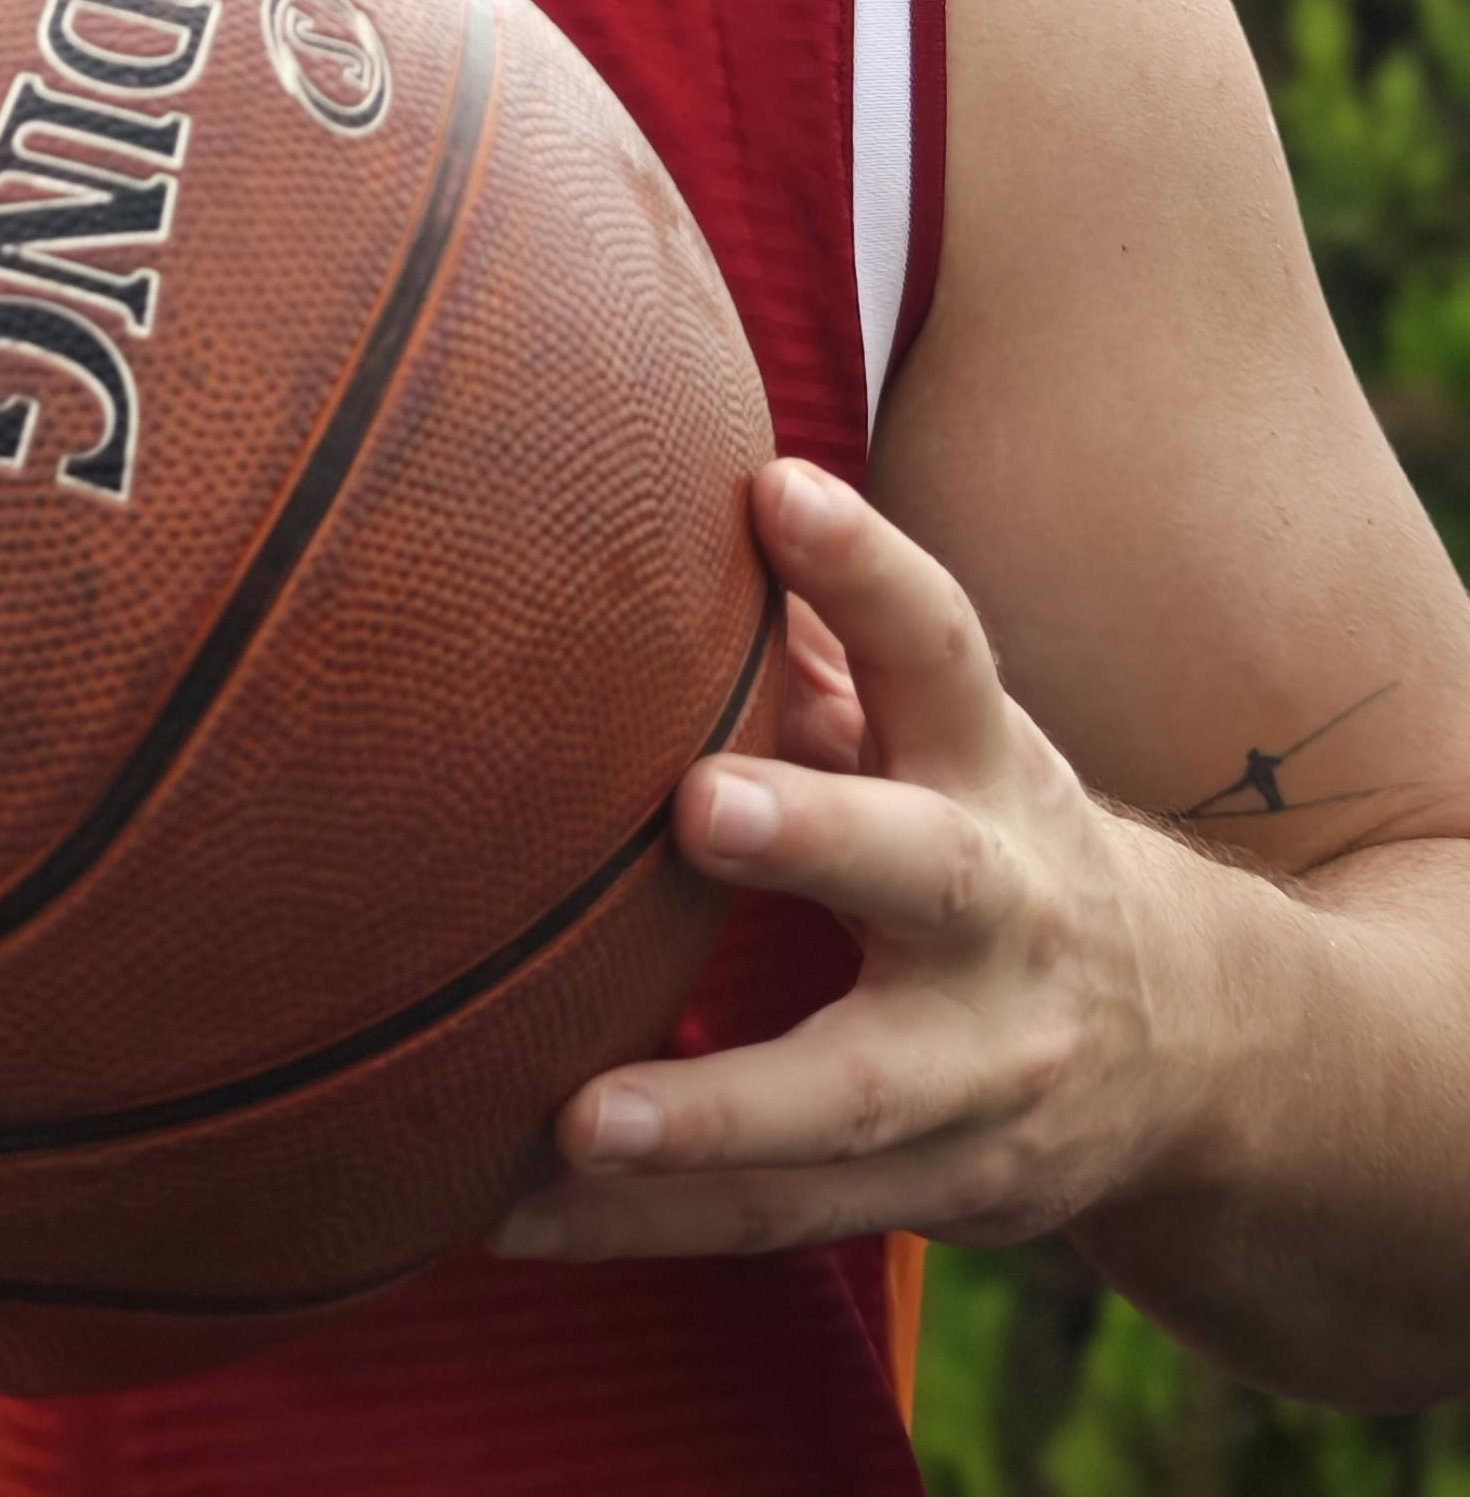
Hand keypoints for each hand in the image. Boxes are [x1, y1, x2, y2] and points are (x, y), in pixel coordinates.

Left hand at [493, 461, 1206, 1261]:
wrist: (1201, 1049)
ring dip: (713, 1115)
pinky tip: (514, 1218)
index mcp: (992, 768)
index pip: (942, 646)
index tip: (775, 486)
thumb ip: (828, 639)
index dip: (866, 566)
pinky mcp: (944, 1191)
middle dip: (818, 837)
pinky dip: (651, 1228)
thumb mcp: (949, 734)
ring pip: (855, 1098)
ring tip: (576, 1122)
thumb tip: (686, 492)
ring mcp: (985, 1070)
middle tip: (695, 805)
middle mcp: (1005, 913)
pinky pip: (788, 1219)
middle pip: (925, 872)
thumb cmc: (997, 838)